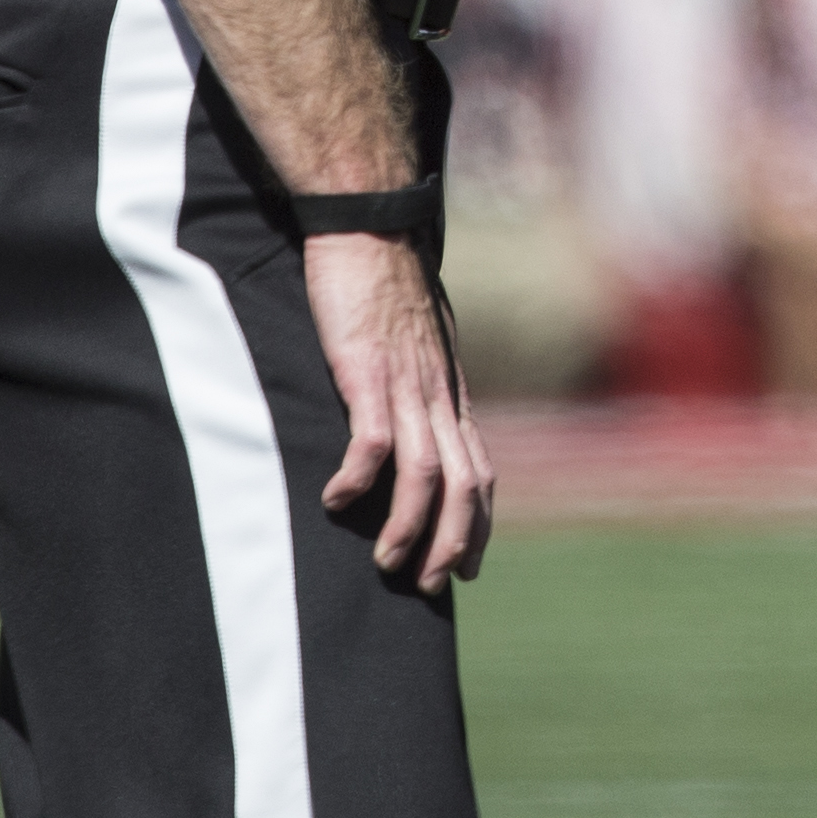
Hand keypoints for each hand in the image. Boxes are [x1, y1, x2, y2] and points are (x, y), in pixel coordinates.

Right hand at [306, 230, 490, 588]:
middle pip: (466, 485)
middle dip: (453, 543)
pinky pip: (374, 437)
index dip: (480, 524)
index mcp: (451, 395)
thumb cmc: (388, 289)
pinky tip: (334, 499)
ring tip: (385, 562)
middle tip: (427, 586)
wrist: (372, 232)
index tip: (468, 569)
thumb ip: (420, 388)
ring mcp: (408, 385)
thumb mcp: (418, 348)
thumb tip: (414, 423)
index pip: (482, 472)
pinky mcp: (369, 372)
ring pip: (427, 473)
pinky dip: (359, 476)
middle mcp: (439, 396)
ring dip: (407, 526)